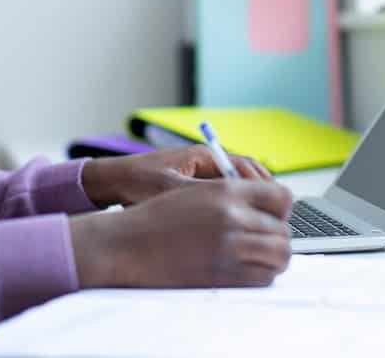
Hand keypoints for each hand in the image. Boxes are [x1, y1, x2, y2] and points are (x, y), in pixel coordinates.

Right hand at [69, 179, 292, 287]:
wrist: (126, 243)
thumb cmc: (156, 217)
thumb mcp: (195, 191)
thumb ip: (231, 194)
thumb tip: (264, 208)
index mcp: (226, 190)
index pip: (281, 196)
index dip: (283, 210)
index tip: (275, 218)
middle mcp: (231, 215)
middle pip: (283, 229)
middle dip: (279, 238)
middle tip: (268, 243)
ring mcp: (228, 246)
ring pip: (279, 255)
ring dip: (274, 258)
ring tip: (261, 259)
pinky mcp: (221, 274)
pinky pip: (262, 278)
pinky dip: (262, 276)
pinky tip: (248, 271)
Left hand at [81, 146, 271, 207]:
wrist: (110, 182)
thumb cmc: (137, 183)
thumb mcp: (172, 192)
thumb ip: (204, 197)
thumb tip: (235, 206)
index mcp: (204, 155)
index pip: (248, 167)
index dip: (265, 187)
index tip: (274, 206)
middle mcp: (206, 162)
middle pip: (246, 176)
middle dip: (260, 196)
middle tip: (272, 219)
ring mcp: (200, 174)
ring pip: (235, 188)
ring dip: (247, 203)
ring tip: (256, 226)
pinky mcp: (193, 188)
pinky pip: (221, 197)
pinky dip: (231, 209)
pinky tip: (231, 229)